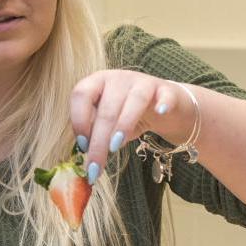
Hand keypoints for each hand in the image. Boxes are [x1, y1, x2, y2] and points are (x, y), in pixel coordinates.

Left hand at [70, 70, 195, 181]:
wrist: (161, 105)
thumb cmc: (126, 114)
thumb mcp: (106, 122)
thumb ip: (94, 131)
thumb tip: (87, 153)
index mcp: (97, 82)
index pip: (81, 94)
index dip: (79, 120)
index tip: (83, 146)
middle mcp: (118, 79)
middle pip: (107, 108)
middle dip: (99, 140)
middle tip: (96, 166)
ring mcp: (143, 82)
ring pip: (134, 100)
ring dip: (123, 124)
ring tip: (115, 147)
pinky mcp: (166, 90)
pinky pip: (165, 96)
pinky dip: (163, 104)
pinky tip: (161, 112)